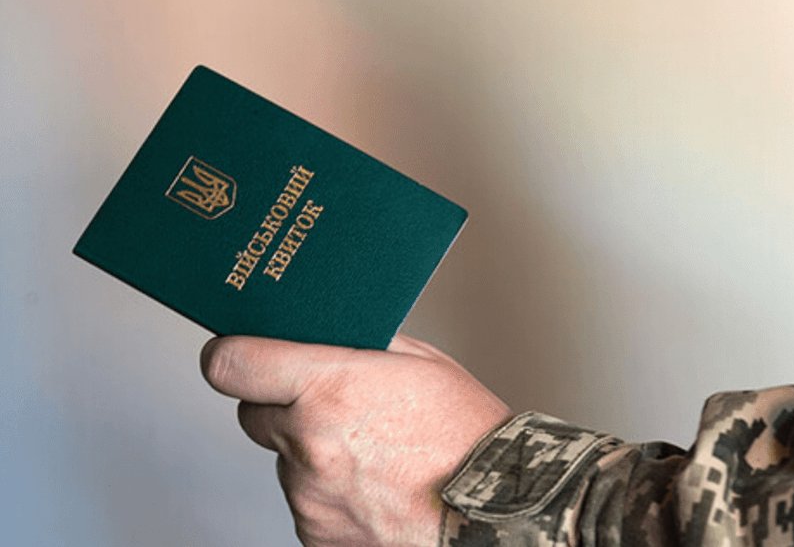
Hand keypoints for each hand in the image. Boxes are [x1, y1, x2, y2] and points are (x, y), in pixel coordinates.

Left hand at [200, 334, 511, 546]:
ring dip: (313, 455)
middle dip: (284, 407)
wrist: (497, 512)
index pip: (229, 365)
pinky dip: (331, 496)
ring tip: (375, 457)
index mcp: (329, 388)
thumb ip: (360, 347)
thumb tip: (320, 335)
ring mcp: (308, 497)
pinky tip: (376, 489)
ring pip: (285, 462)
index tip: (239, 356)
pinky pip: (306, 504)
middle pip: (254, 414)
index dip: (232, 357)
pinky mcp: (315, 537)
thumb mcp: (421, 364)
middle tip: (334, 410)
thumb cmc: (468, 436)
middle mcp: (307, 444)